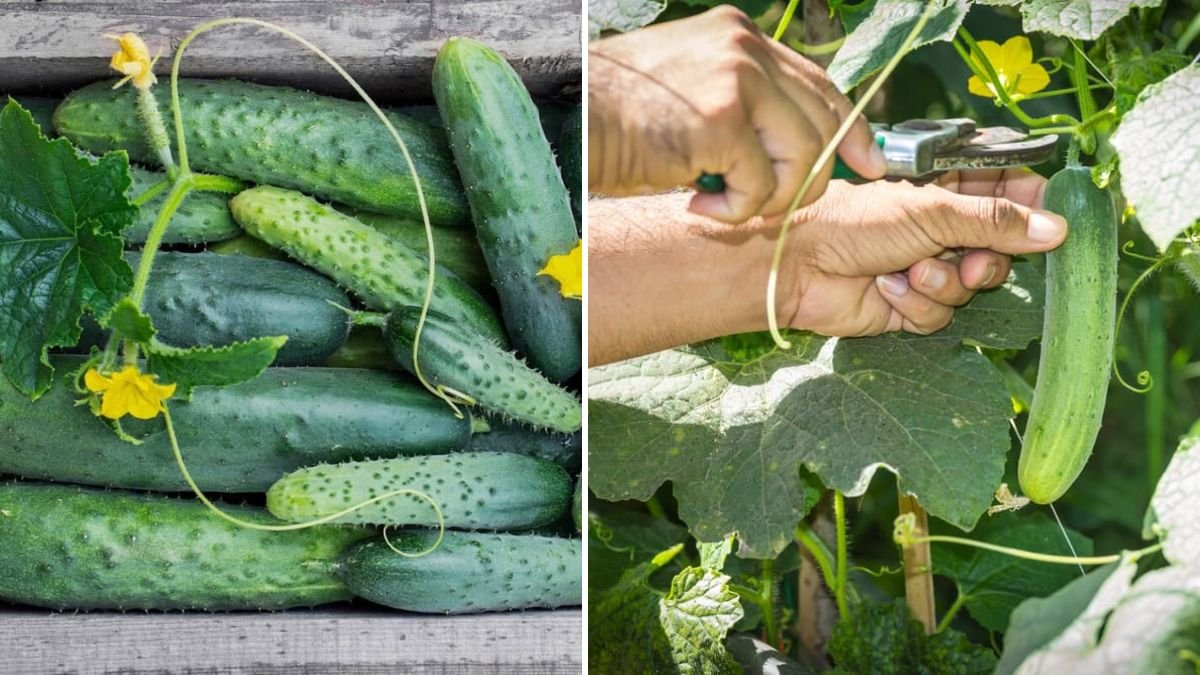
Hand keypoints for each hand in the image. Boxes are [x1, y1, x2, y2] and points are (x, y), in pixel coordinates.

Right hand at [588, 5, 885, 223]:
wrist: (566, 118)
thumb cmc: (612, 117)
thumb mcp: (687, 91)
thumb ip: (739, 103)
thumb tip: (784, 144)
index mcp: (738, 37)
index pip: (821, 84)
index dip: (852, 131)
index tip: (870, 165)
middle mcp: (745, 48)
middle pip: (824, 123)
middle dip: (808, 179)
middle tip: (767, 207)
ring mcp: (736, 80)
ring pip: (804, 158)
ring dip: (770, 200)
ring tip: (724, 205)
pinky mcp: (721, 121)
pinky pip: (762, 186)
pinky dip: (736, 211)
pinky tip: (699, 206)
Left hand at [778, 168, 1064, 335]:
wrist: (798, 265)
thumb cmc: (856, 222)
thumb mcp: (933, 212)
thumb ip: (996, 220)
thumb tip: (1058, 228)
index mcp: (946, 190)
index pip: (1006, 193)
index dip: (1029, 205)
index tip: (1045, 216)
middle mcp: (939, 229)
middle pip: (999, 250)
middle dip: (986, 260)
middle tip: (968, 261)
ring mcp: (924, 267)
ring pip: (970, 288)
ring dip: (943, 282)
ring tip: (910, 271)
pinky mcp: (907, 306)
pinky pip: (939, 315)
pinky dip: (916, 304)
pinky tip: (887, 289)